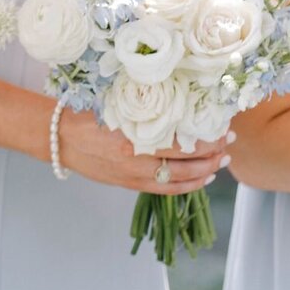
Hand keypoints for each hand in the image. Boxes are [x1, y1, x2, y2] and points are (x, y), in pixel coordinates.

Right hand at [60, 109, 230, 193]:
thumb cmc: (87, 116)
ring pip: (180, 178)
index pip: (181, 140)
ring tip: (222, 161)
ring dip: (206, 170)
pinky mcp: (130, 184)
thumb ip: (144, 107)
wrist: (61, 139)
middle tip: (229, 142)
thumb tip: (179, 99)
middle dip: (213, 152)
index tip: (221, 127)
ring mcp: (134, 175)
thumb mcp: (116, 105)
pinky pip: (167, 190)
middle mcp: (136, 158)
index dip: (206, 137)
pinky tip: (203, 178)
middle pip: (186, 160)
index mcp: (134, 135)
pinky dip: (189, 186)